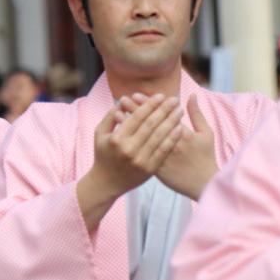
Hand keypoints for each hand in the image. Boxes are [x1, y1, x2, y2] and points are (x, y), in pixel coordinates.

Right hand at [76, 94, 182, 231]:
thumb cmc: (103, 155)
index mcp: (117, 139)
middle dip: (164, 110)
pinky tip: (180, 128)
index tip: (161, 96)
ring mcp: (140, 160)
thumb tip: (121, 101)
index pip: (137, 117)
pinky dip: (172, 139)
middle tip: (174, 99)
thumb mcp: (99, 134)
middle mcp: (129, 149)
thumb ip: (109, 117)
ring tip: (180, 111)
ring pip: (159, 137)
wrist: (106, 183)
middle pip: (150, 125)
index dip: (150, 105)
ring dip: (172, 122)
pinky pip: (163, 151)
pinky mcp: (149, 170)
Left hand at [120, 93, 217, 199]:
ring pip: (142, 138)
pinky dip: (130, 141)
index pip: (161, 115)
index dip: (148, 104)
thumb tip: (191, 95)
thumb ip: (197, 114)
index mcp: (183, 134)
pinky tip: (120, 133)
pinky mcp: (156, 168)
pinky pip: (139, 152)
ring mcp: (162, 157)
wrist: (203, 184)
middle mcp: (169, 145)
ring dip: (129, 124)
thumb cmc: (206, 157)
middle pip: (148, 125)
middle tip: (123, 99)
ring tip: (117, 112)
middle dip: (135, 110)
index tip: (136, 95)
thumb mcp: (206, 133)